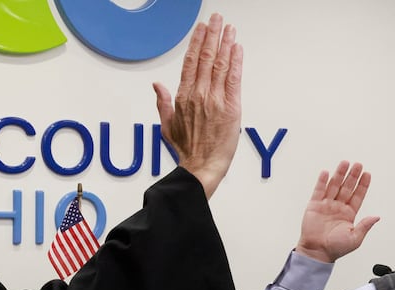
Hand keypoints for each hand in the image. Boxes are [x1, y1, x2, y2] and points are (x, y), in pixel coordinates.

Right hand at [152, 13, 242, 198]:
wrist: (201, 166)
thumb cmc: (187, 150)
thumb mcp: (167, 125)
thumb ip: (163, 102)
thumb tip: (156, 86)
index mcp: (183, 96)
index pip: (190, 62)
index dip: (196, 42)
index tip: (201, 28)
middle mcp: (199, 94)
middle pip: (205, 57)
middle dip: (212, 35)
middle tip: (217, 19)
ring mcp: (214, 99)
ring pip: (219, 64)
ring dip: (225, 43)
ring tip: (228, 28)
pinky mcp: (231, 107)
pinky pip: (233, 78)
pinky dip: (235, 61)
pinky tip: (237, 48)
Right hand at [296, 161, 379, 262]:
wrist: (317, 252)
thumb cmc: (336, 248)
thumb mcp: (355, 238)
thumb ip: (365, 226)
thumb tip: (377, 217)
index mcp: (349, 214)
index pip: (358, 196)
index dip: (362, 185)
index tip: (367, 174)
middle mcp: (338, 207)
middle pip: (347, 187)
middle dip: (353, 176)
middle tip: (358, 165)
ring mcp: (326, 205)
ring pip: (334, 186)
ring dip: (339, 174)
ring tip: (345, 163)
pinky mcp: (314, 205)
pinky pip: (319, 191)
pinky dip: (322, 181)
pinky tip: (327, 173)